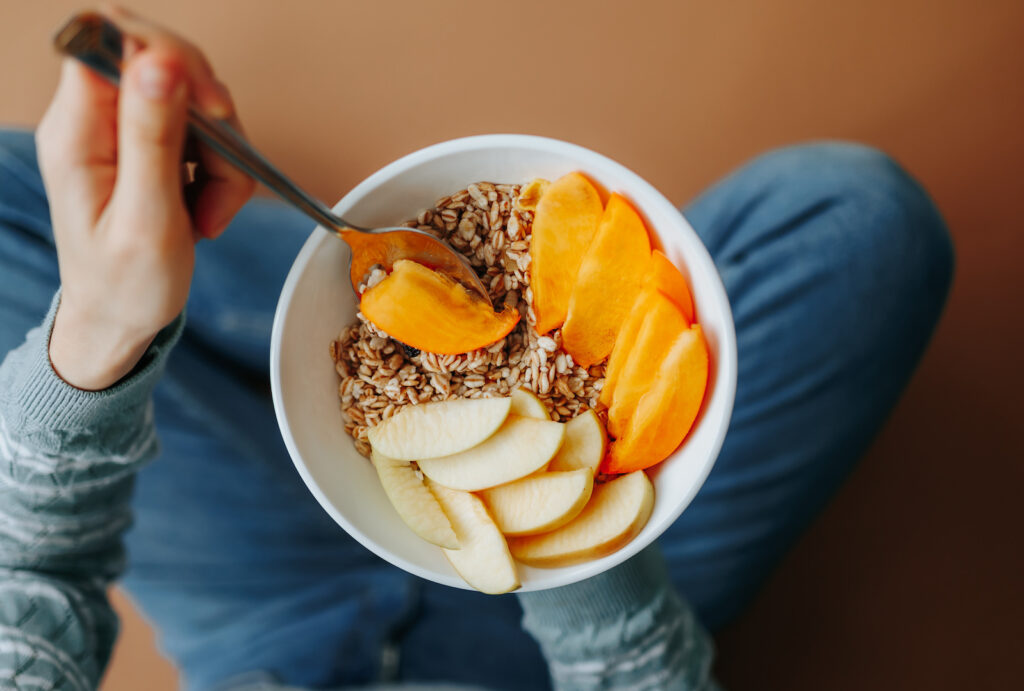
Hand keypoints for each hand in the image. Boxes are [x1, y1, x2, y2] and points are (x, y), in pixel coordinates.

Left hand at [37, 8, 254, 390]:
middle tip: (225, 169)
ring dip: (225, 154)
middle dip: (212, 116)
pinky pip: (201, 129)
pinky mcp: (147, 144)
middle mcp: (93, 118)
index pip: (114, 40)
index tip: (210, 108)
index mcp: (77, 130)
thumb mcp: (148, 219)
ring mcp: (121, 129)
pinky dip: (223, 167)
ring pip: (194, 99)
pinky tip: (209, 206)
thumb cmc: (128, 283)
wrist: (119, 319)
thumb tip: (158, 62)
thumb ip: (152, 138)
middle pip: (165, 63)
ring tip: (213, 211)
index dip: (170, 57)